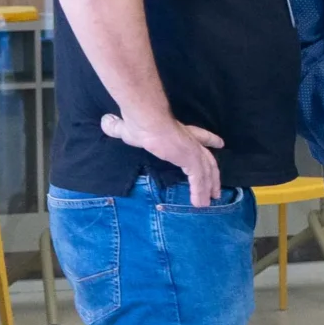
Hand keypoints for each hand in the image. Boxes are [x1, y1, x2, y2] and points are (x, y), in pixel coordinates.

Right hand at [103, 109, 224, 203]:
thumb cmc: (139, 123)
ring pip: (207, 172)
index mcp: (179, 132)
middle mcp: (190, 141)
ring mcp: (193, 150)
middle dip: (213, 174)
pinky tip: (199, 203)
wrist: (147, 121)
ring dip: (208, 187)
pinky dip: (200, 192)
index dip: (208, 139)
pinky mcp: (192, 160)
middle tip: (216, 188)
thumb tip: (105, 122)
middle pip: (208, 159)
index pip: (198, 135)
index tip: (218, 143)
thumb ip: (118, 127)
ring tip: (208, 201)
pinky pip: (199, 180)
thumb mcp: (126, 128)